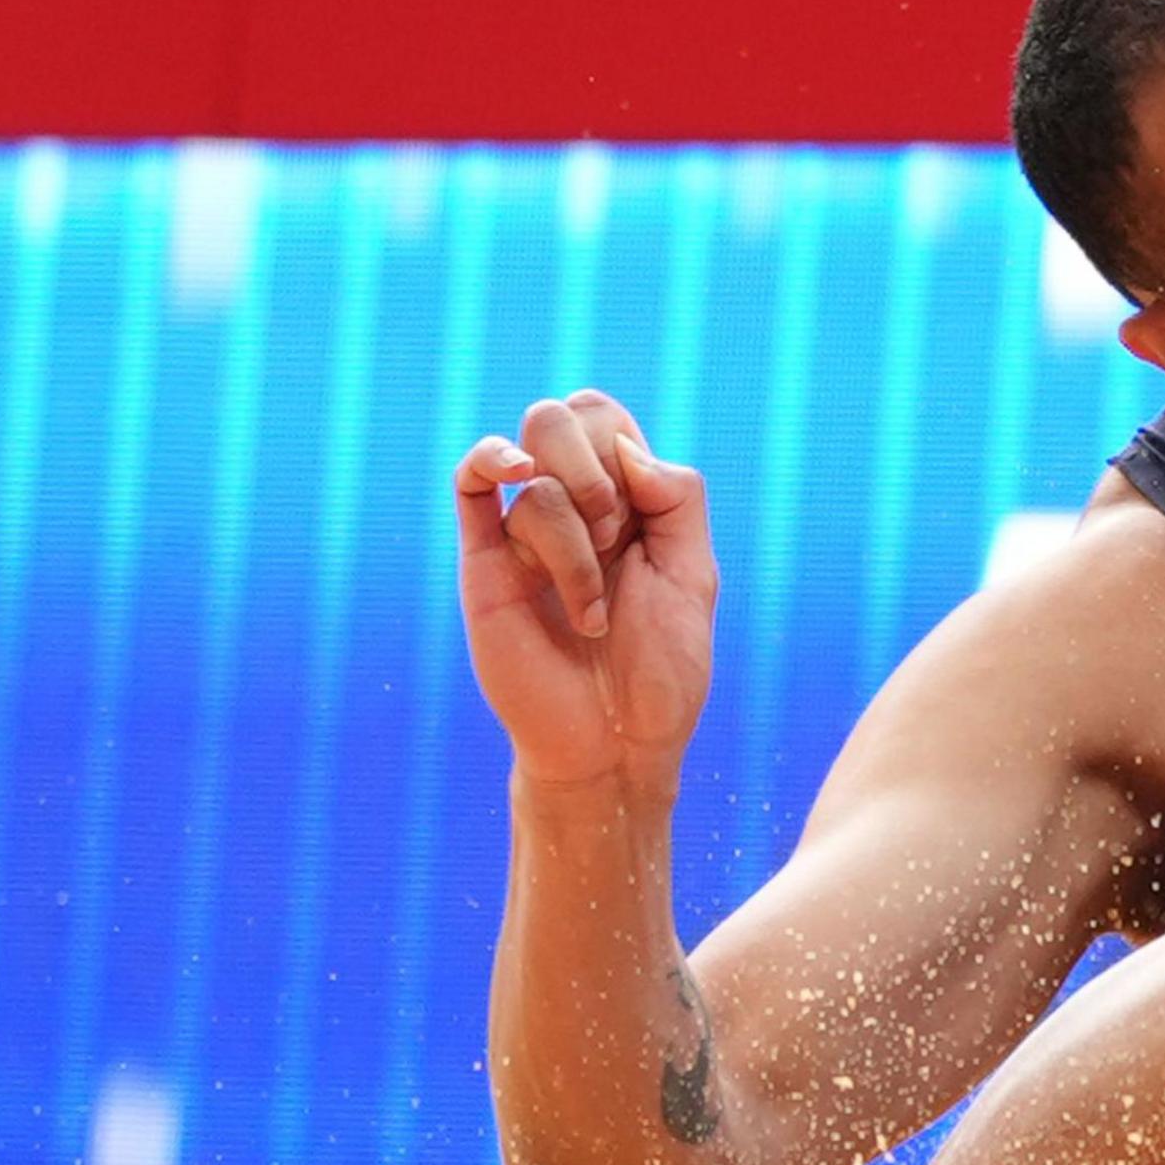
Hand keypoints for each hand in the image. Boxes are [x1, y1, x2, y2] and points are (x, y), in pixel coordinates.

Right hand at [451, 390, 718, 794]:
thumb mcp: (695, 577)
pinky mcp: (484, 562)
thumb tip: (625, 449)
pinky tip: (512, 468)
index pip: (604, 418)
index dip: (621, 446)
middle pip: (560, 418)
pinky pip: (469, 481)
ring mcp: (522, 533)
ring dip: (574, 548)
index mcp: (623, 501)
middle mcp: (568, 507)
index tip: (642, 512)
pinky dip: (488, 459)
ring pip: (535, 479)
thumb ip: (676, 498)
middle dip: (595, 475)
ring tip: (591, 613)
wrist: (614, 746)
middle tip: (612, 543)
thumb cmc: (660, 673)